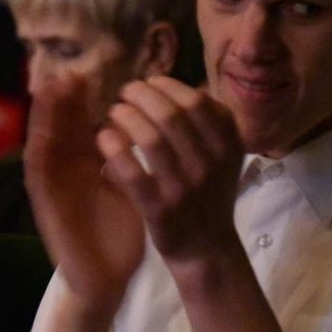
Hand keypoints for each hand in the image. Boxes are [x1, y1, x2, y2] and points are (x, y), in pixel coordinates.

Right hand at [23, 70, 144, 308]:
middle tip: (68, 73)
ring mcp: (54, 188)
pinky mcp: (46, 207)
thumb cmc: (119, 232)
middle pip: (60, 128)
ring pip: (43, 144)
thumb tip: (150, 124)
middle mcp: (67, 172)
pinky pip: (39, 176)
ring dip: (43, 119)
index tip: (91, 75)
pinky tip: (41, 133)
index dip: (84, 101)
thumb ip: (132, 156)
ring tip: (49, 90)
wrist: (106, 277)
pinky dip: (39, 153)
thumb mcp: (131, 185)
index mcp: (87, 165)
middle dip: (62, 101)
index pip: (82, 125)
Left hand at [97, 76, 241, 266]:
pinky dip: (115, 149)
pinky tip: (104, 138)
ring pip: (150, 139)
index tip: (149, 83)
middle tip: (125, 93)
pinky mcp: (159, 208)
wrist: (207, 249)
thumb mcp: (224, 158)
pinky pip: (131, 172)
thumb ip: (212, 124)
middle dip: (142, 95)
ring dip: (126, 117)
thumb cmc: (209, 196)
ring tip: (114, 112)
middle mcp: (209, 164)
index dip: (168, 86)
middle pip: (171, 115)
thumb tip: (184, 86)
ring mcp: (184, 187)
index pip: (197, 102)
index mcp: (228, 145)